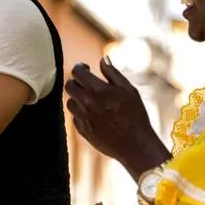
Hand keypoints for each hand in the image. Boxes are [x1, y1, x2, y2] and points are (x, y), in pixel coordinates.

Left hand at [66, 56, 168, 178]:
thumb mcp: (129, 90)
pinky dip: (81, 113)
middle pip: (69, 85)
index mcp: (98, 90)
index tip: (86, 68)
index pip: (77, 72)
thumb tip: (103, 59)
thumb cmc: (135, 116)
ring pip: (70, 102)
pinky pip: (75, 116)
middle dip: (76, 81)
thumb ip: (113, 73)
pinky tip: (95, 114)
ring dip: (78, 98)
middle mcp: (86, 103)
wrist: (135, 145)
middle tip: (87, 83)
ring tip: (92, 100)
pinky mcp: (82, 130)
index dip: (80, 67)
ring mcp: (82, 118)